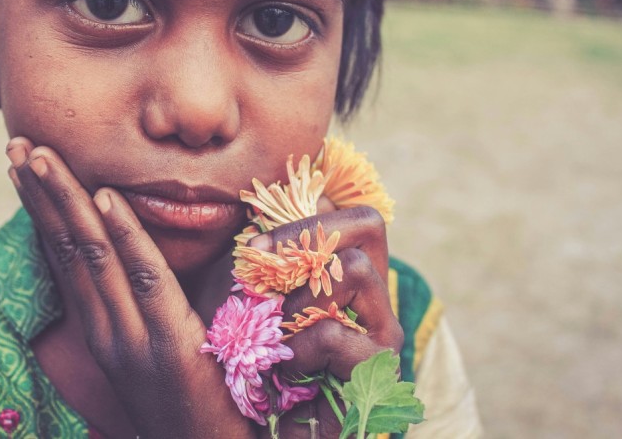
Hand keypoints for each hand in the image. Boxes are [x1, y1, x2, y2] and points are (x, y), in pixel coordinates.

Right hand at [6, 137, 253, 437]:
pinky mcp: (168, 344)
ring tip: (41, 157)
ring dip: (66, 200)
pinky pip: (145, 278)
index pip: (63, 256)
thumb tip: (152, 243)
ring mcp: (130, 337)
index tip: (22, 166)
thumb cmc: (196, 393)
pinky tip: (105, 196)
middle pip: (66, 247)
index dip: (41, 209)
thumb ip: (153, 294)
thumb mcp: (163, 339)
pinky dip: (124, 233)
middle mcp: (103, 328)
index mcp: (100, 325)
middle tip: (17, 144)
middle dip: (42, 193)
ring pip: (92, 254)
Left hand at [251, 207, 402, 437]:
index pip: (353, 211)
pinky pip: (336, 333)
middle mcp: (372, 291)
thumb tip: (268, 205)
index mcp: (344, 267)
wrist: (247, 425)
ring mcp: (382, 327)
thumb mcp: (239, 290)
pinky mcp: (379, 366)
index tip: (256, 247)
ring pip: (357, 269)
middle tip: (268, 283)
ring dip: (299, 298)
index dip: (307, 216)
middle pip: (368, 222)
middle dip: (305, 244)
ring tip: (276, 335)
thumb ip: (256, 252)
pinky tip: (284, 369)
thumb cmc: (241, 352)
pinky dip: (298, 347)